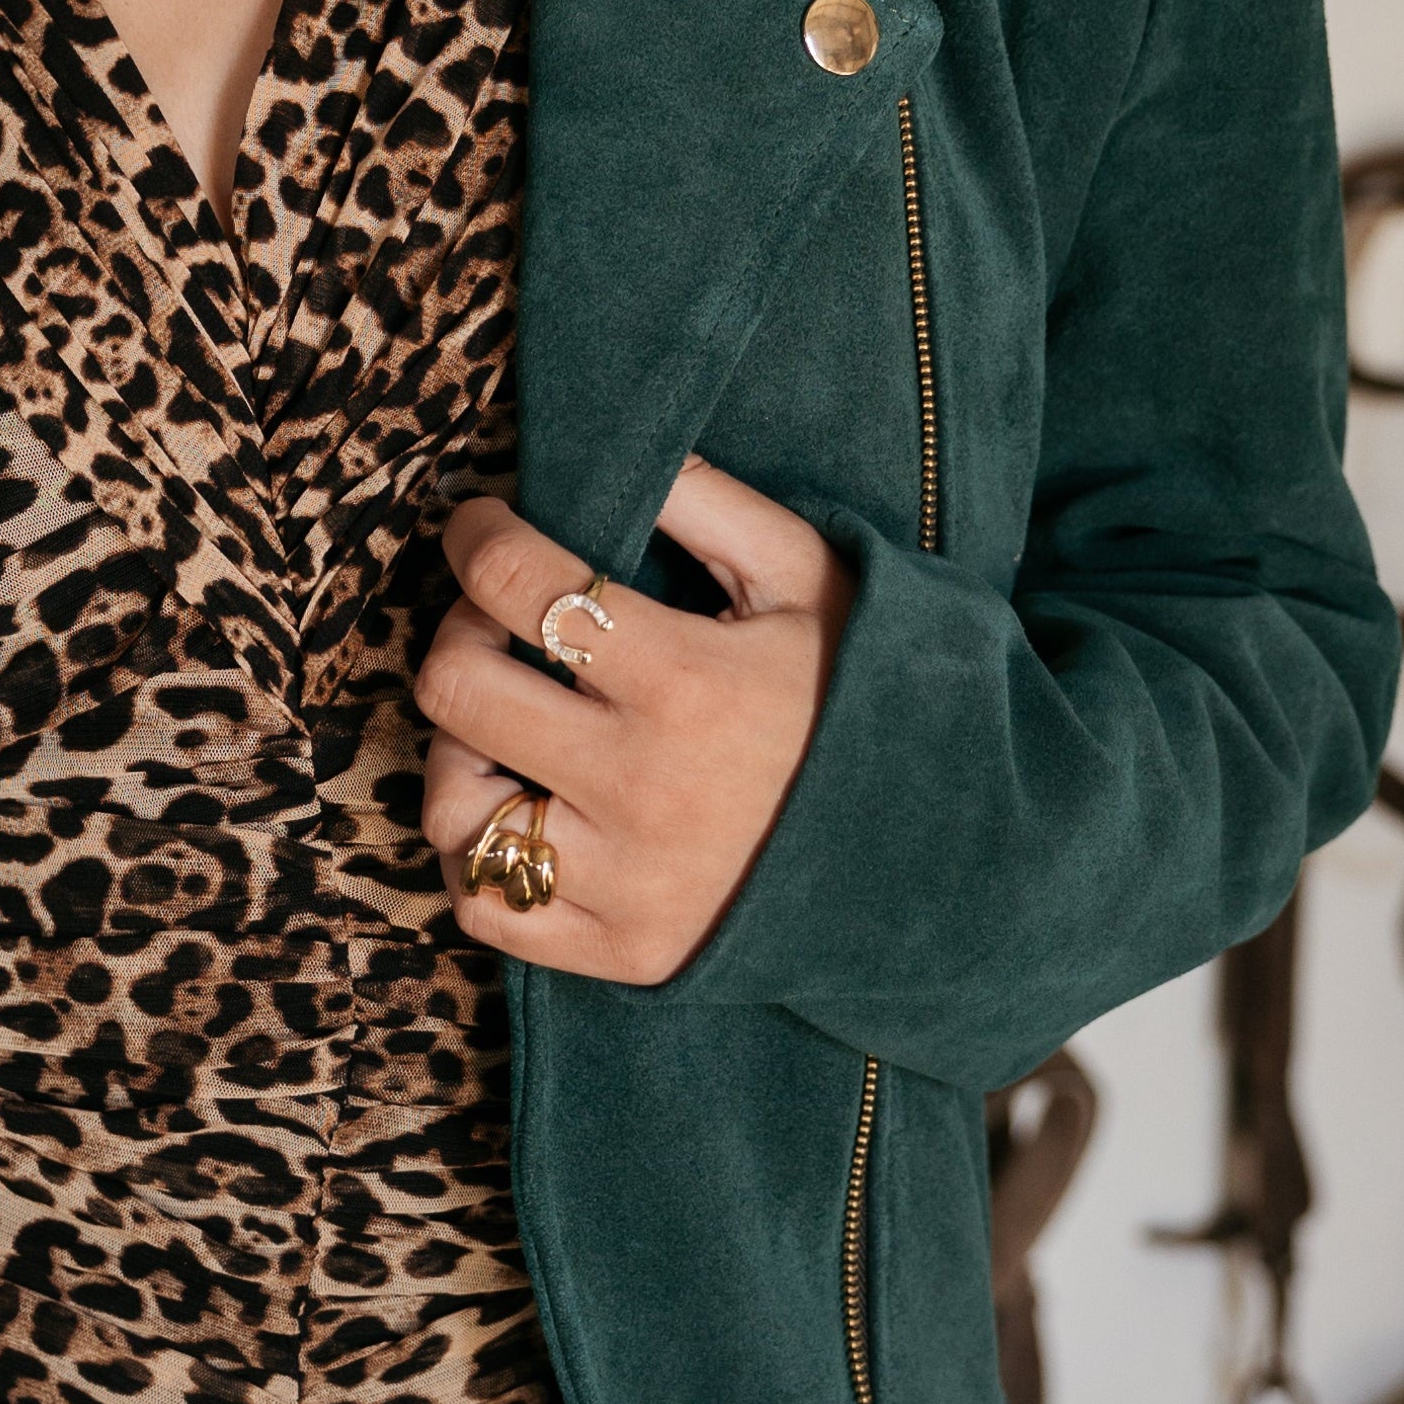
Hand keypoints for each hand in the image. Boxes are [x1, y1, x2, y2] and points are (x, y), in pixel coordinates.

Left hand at [416, 459, 854, 985]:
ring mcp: (627, 881)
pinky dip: (477, 858)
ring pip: (455, 809)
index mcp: (687, 681)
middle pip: (457, 690)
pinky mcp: (624, 953)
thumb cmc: (869, 698)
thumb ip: (711, 506)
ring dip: (459, 751)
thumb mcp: (813, 578)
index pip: (518, 584)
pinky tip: (518, 811)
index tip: (482, 526)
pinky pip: (487, 908)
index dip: (479, 536)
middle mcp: (641, 787)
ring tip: (508, 728)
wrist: (948, 854)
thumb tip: (621, 450)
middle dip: (458, 632)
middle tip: (496, 623)